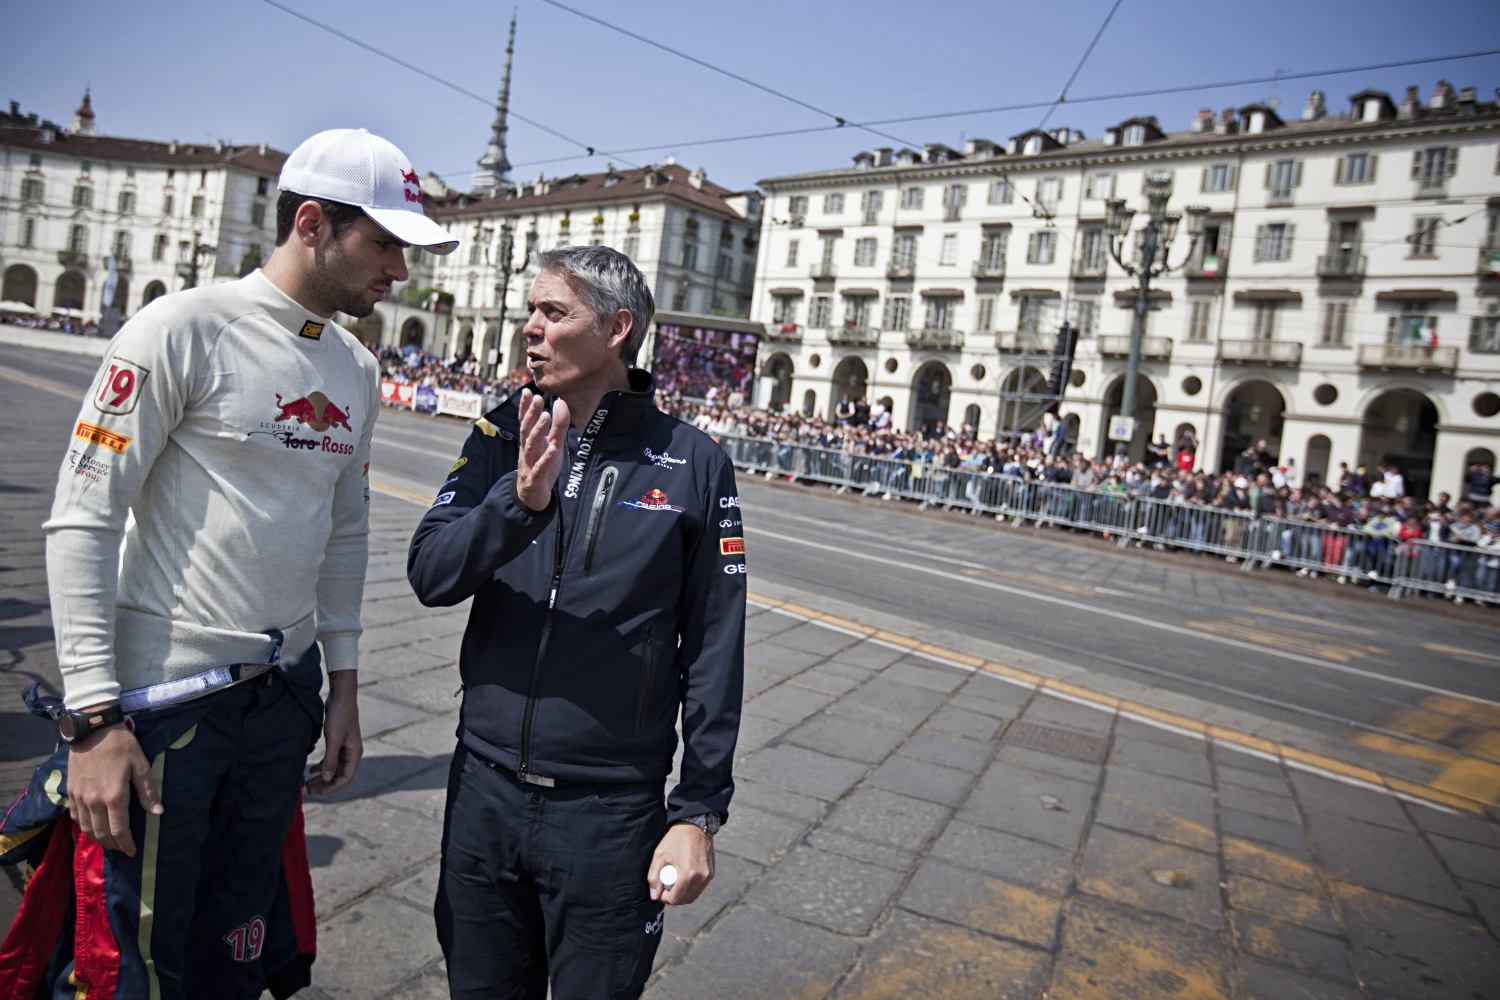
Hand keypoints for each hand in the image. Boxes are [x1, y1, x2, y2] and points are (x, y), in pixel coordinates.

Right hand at [68, 713, 160, 855]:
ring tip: (109, 842)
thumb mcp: (141, 765)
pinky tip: (92, 826)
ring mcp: (79, 797)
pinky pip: (75, 816)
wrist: (92, 729)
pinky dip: (83, 826)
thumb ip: (148, 791)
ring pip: (86, 828)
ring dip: (98, 839)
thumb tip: (158, 813)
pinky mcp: (70, 791)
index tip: (132, 851)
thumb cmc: (121, 745)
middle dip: (113, 845)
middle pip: (101, 834)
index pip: (119, 831)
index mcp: (114, 796)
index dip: (126, 844)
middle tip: (122, 848)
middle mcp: (94, 801)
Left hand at [307, 671, 361, 794]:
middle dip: (325, 784)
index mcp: (355, 754)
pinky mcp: (337, 742)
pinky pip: (330, 759)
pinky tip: (311, 769)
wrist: (341, 697)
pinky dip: (321, 765)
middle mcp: (351, 753)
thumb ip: (330, 760)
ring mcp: (344, 748)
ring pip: (333, 768)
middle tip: (309, 790)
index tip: (318, 792)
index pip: (346, 777)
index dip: (333, 787)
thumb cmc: (340, 717)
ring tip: (308, 783)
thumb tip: (327, 778)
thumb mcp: (334, 739)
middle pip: (339, 775)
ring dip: (322, 776)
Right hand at [516, 389, 568, 511]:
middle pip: (527, 430)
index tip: (527, 391)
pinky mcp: (535, 479)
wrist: (533, 496)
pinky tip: (552, 449)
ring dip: (538, 431)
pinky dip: (545, 459)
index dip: (525, 407)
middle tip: (537, 399)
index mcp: (530, 442)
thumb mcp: (553, 444)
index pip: (525, 422)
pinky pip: (540, 468)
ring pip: (531, 446)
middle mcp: (527, 450)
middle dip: (531, 414)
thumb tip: (561, 403)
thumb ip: (558, 426)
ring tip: (545, 417)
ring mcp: (529, 464)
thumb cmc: (543, 466)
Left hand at [648, 821, 713, 904]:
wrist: (695, 825)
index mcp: (688, 874)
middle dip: (673, 898)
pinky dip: (690, 889)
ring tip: (674, 884)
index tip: (660, 891)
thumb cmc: (676, 839)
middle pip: (685, 900)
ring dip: (682, 895)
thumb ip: (654, 877)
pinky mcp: (711, 873)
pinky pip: (699, 888)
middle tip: (665, 889)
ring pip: (693, 896)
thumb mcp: (660, 855)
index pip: (675, 899)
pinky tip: (683, 880)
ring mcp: (708, 876)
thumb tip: (655, 895)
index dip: (664, 898)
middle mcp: (700, 878)